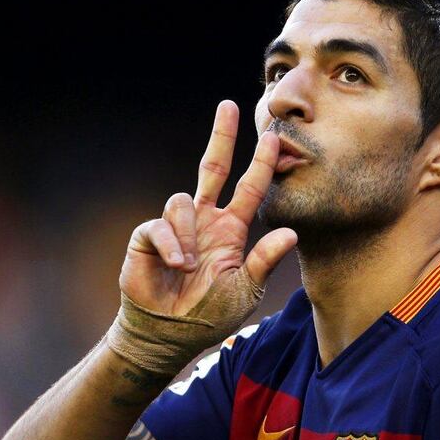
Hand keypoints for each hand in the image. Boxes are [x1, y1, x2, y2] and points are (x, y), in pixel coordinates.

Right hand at [119, 100, 297, 319]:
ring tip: (190, 266)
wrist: (170, 333)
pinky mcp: (149, 235)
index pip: (250, 189)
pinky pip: (160, 226)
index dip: (260, 164)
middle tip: (228, 106)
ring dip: (189, 234)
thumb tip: (291, 233)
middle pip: (213, 167)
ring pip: (182, 200)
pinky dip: (172, 245)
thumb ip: (264, 261)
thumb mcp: (245, 290)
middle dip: (221, 137)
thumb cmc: (210, 314)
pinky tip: (177, 265)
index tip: (272, 138)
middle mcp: (205, 220)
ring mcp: (177, 226)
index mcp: (231, 230)